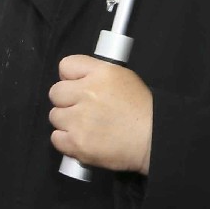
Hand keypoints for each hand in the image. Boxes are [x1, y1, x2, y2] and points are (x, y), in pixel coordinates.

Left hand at [49, 54, 152, 173]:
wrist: (154, 139)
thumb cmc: (143, 110)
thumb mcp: (123, 78)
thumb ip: (96, 74)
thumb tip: (73, 80)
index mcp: (101, 74)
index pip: (66, 65)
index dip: (70, 77)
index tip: (76, 87)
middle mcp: (87, 93)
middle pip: (55, 92)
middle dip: (66, 101)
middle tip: (81, 109)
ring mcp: (80, 119)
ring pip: (55, 116)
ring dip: (66, 121)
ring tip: (85, 126)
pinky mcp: (77, 143)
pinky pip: (56, 138)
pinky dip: (66, 141)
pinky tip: (81, 139)